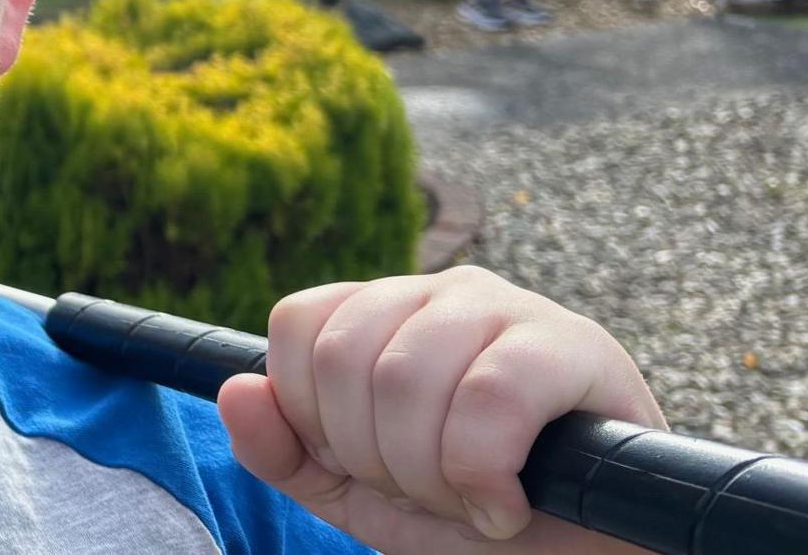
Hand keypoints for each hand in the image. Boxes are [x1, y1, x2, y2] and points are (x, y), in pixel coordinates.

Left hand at [218, 266, 662, 552]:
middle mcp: (441, 293)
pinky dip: (481, 473)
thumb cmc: (481, 515)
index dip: (313, 415)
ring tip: (474, 501)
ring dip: (429, 474)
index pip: (297, 325)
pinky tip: (507, 503)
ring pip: (407, 376)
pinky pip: (487, 397)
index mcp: (384, 312)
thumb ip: (287, 453)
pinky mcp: (574, 345)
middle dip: (375, 458)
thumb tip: (233, 391)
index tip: (365, 467)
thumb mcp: (362, 496)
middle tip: (432, 494)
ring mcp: (508, 309)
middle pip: (344, 358)